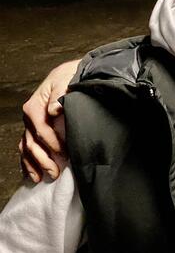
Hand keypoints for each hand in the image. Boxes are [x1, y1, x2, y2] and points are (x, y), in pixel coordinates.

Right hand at [19, 60, 79, 181]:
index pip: (41, 130)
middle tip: (55, 172)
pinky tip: (33, 174)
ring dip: (35, 164)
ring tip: (45, 177)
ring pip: (27, 148)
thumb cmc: (70, 77)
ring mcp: (30, 124)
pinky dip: (28, 162)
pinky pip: (26, 147)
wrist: (70, 74)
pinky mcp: (34, 129)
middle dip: (43, 159)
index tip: (64, 154)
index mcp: (34, 106)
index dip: (52, 144)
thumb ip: (60, 94)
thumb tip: (54, 109)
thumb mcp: (66, 80)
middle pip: (32, 142)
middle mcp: (29, 117)